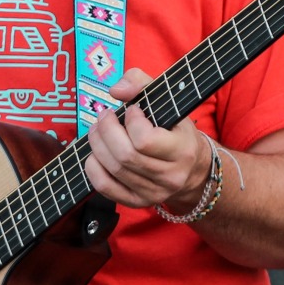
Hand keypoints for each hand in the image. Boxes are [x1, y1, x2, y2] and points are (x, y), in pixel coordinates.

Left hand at [82, 67, 211, 212]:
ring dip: (97, 144)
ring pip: (114, 169)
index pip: (145, 140)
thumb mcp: (167, 99)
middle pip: (125, 155)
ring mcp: (154, 193)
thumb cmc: (174, 128)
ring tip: (98, 130)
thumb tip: (116, 91)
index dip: (131, 121)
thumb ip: (141, 82)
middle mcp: (171, 176)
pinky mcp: (137, 202)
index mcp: (182, 150)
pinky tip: (95, 153)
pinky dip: (93, 168)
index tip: (132, 110)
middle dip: (106, 130)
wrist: (190, 167)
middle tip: (104, 116)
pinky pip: (106, 187)